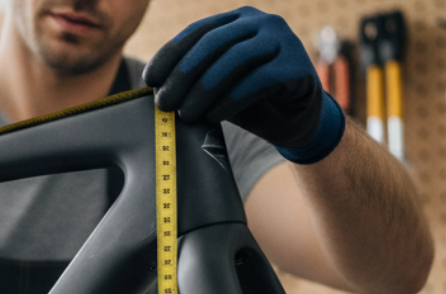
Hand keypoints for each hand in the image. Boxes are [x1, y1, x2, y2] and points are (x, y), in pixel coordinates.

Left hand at [143, 6, 343, 163]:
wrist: (296, 121)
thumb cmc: (251, 102)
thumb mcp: (218, 86)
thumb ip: (195, 79)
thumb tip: (155, 87)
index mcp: (238, 20)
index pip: (197, 31)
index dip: (169, 54)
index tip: (149, 80)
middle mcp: (262, 22)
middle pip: (213, 42)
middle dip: (183, 74)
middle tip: (163, 102)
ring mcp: (283, 40)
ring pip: (234, 59)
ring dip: (203, 89)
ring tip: (185, 114)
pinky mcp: (297, 66)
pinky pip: (257, 81)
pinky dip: (230, 100)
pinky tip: (213, 117)